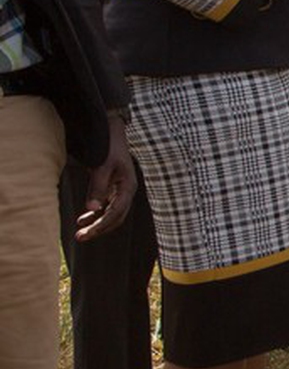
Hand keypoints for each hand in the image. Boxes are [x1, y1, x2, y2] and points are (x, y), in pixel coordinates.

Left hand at [75, 115, 134, 240]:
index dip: (101, 225)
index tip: (86, 233)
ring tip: (80, 230)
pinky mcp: (114, 188)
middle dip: (99, 228)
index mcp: (128, 187)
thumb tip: (92, 209)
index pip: (116, 213)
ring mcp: (121, 190)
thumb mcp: (101, 166)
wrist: (112, 132)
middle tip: (81, 237)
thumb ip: (97, 187)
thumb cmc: (109, 147)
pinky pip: (107, 206)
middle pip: (116, 218)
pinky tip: (83, 217)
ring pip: (112, 214)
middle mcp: (127, 191)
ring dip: (97, 223)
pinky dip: (96, 213)